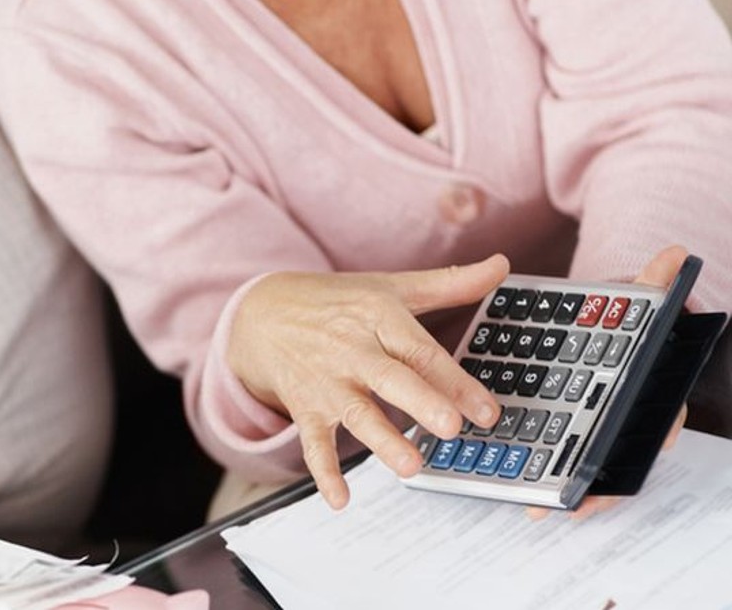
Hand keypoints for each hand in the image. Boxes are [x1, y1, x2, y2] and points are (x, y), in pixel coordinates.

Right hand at [227, 255, 508, 509]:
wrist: (261, 313)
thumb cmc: (337, 302)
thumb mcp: (388, 287)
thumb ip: (448, 283)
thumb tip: (502, 264)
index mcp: (377, 316)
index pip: (420, 349)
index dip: (455, 380)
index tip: (488, 410)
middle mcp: (352, 349)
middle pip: (390, 377)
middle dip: (421, 402)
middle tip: (451, 428)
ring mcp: (326, 380)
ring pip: (356, 412)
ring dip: (382, 439)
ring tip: (411, 466)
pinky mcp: (304, 406)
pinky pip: (313, 441)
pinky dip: (323, 471)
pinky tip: (340, 499)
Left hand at [528, 245, 690, 520]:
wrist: (609, 329)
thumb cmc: (624, 323)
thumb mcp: (634, 303)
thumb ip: (652, 284)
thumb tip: (671, 253)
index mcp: (651, 393)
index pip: (658, 430)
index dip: (637, 454)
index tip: (618, 464)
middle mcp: (630, 419)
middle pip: (617, 461)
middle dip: (594, 487)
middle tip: (563, 502)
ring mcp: (601, 431)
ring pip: (591, 471)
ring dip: (567, 492)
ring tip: (537, 507)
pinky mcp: (573, 435)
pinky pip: (566, 465)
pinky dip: (548, 479)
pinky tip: (522, 492)